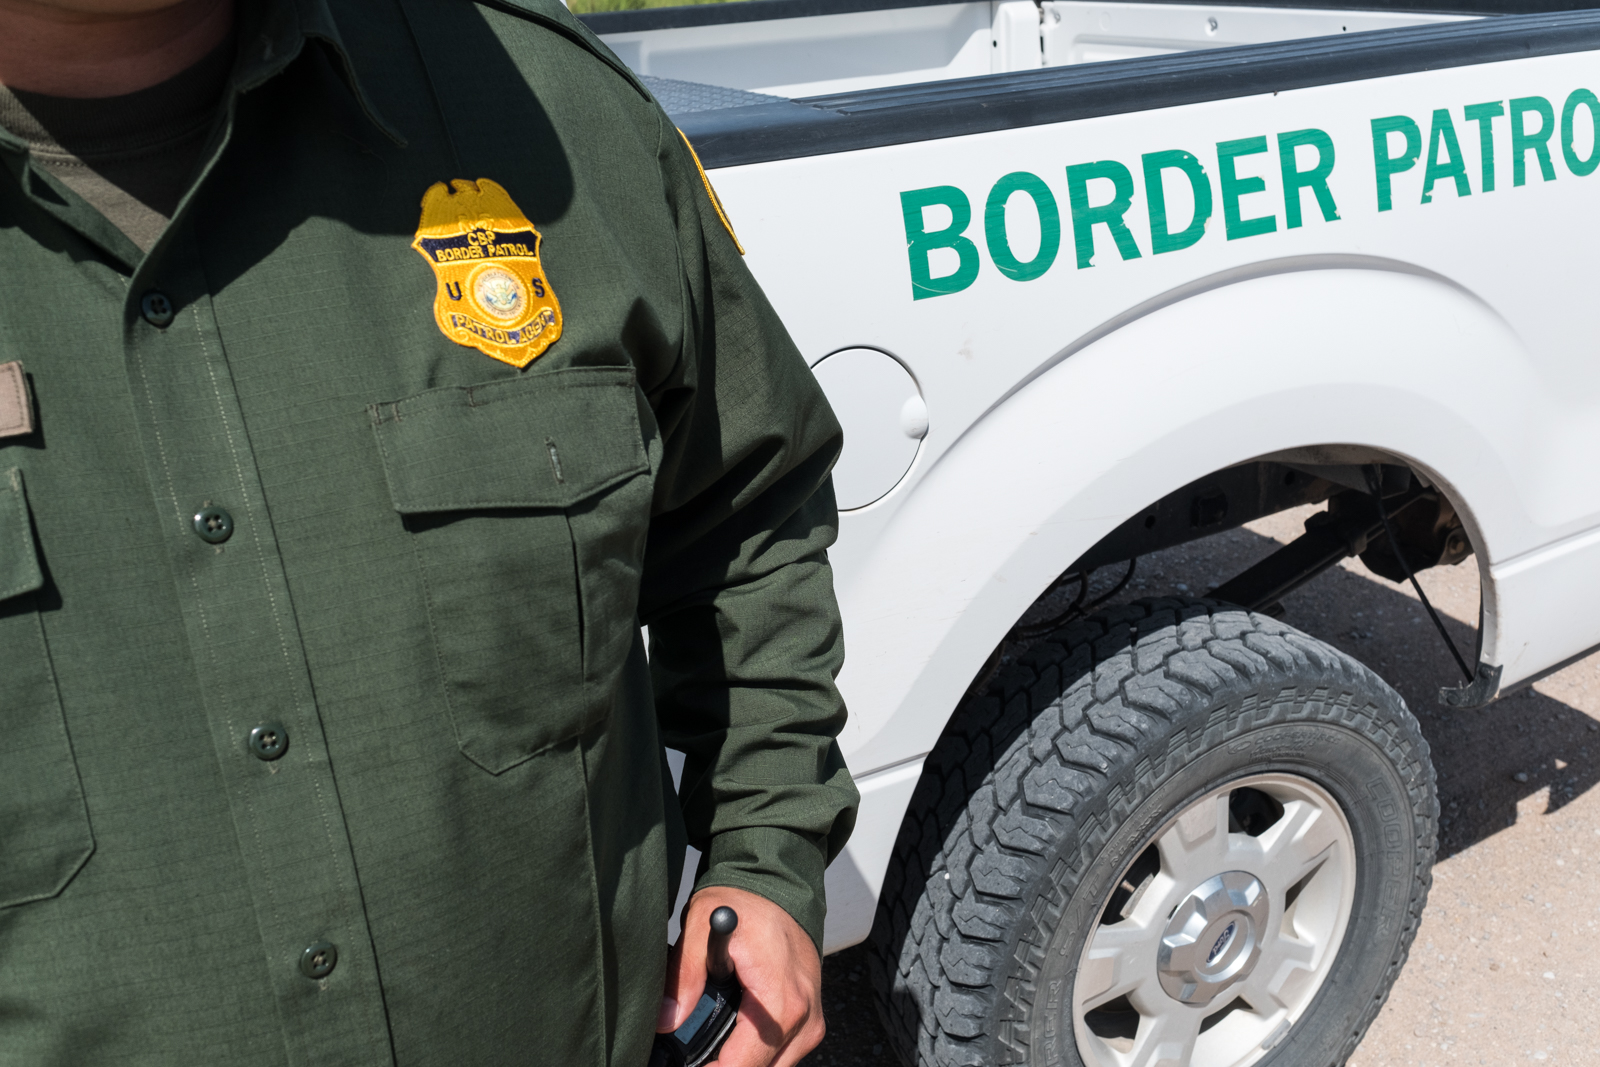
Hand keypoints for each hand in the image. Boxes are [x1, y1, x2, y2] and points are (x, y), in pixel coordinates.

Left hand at [659, 886, 824, 1066]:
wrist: (780, 884)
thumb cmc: (747, 902)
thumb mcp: (701, 926)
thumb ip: (684, 976)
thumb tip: (666, 1019)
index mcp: (781, 1002)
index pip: (742, 1066)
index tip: (684, 1064)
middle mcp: (805, 1019)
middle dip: (724, 1066)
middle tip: (692, 1055)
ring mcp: (811, 1022)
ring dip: (741, 1061)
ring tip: (711, 1043)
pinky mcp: (810, 1020)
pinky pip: (782, 1055)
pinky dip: (756, 1053)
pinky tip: (732, 1035)